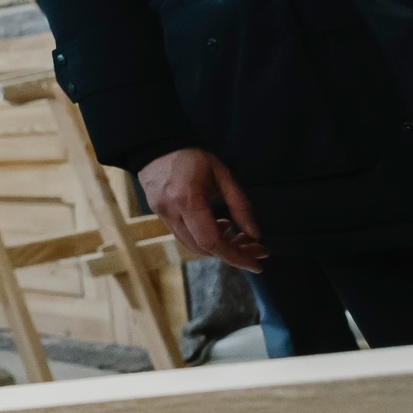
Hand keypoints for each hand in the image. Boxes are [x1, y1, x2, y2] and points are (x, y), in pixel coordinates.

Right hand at [139, 147, 265, 272]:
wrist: (156, 148)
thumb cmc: (193, 158)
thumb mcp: (223, 175)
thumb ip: (240, 204)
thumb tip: (255, 234)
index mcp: (188, 200)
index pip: (211, 241)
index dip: (235, 256)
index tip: (257, 264)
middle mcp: (172, 213)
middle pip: (203, 249)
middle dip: (232, 254)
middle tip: (255, 249)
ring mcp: (163, 217)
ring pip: (193, 246)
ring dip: (219, 248)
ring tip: (239, 237)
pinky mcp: (161, 217)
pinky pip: (185, 237)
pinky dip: (205, 240)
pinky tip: (219, 228)